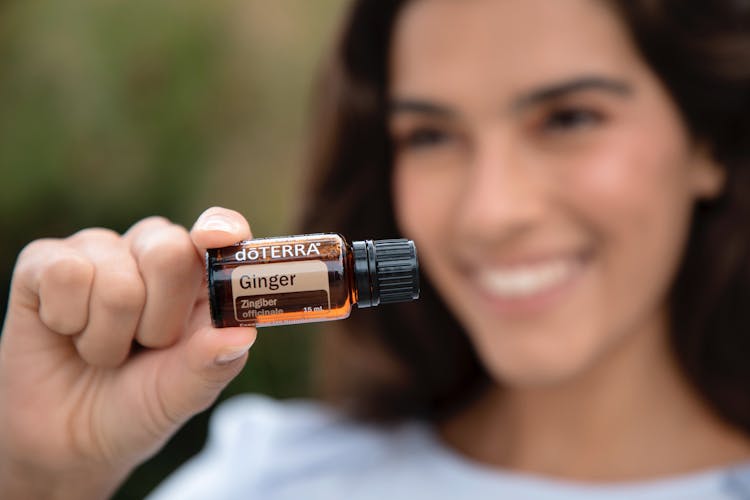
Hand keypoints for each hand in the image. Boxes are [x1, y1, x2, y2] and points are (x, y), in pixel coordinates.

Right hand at [0, 207, 256, 498]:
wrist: (68, 440)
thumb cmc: (139, 405)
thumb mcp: (181, 395)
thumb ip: (211, 365)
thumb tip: (242, 335)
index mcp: (200, 277)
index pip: (221, 229)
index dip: (222, 228)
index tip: (212, 241)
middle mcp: (152, 253)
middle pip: (169, 251)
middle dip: (160, 320)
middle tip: (146, 346)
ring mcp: (100, 252)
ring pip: (115, 279)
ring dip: (108, 337)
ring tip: (104, 351)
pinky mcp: (45, 261)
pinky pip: (65, 273)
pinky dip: (67, 320)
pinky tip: (66, 331)